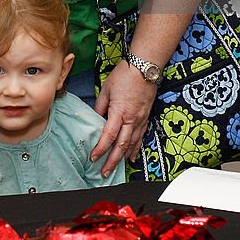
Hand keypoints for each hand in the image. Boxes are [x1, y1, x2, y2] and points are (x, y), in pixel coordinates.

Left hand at [91, 61, 156, 176]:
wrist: (145, 67)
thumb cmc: (125, 74)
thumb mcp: (106, 89)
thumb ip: (100, 106)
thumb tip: (96, 118)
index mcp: (119, 112)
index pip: (108, 136)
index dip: (100, 149)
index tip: (93, 158)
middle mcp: (132, 119)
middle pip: (121, 146)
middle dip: (112, 161)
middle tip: (104, 172)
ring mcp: (141, 119)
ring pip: (132, 144)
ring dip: (123, 158)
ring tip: (116, 168)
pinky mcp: (146, 117)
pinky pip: (141, 137)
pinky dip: (136, 148)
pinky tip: (132, 156)